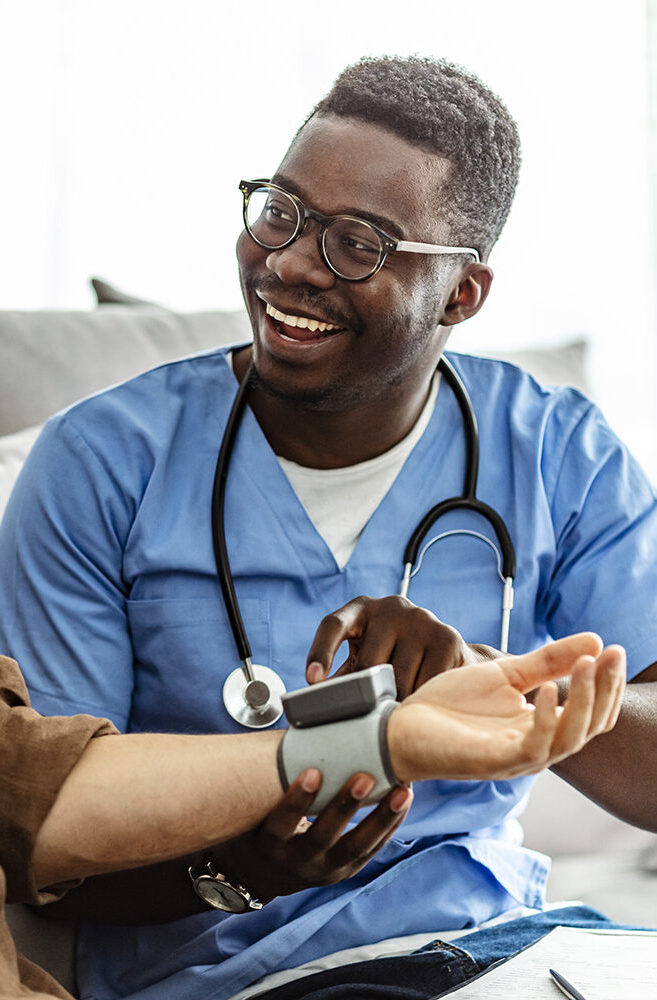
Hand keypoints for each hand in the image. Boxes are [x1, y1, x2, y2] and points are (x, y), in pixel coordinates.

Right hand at [207, 769, 412, 901]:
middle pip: (322, 837)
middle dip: (345, 807)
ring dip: (381, 819)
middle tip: (364, 777)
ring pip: (355, 848)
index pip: (281, 823)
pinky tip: (403, 800)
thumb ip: (281, 776)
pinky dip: (389, 824)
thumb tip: (308, 725)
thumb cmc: (265, 824)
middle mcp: (297, 861)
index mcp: (270, 842)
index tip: (312, 771)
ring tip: (402, 791)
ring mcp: (324, 869)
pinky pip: (371, 849)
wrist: (268, 871)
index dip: (297, 800)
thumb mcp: (260, 808)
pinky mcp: (346, 871)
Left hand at [306, 595, 496, 696]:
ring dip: (397, 702)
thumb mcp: (365, 657)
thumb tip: (315, 704)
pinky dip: (420, 699)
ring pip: (398, 678)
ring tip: (400, 708)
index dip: (320, 652)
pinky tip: (422, 700)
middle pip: (367, 663)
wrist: (449, 654)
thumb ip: (343, 674)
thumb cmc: (394, 658)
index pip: (333, 625)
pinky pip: (426, 682)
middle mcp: (391, 607)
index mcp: (361, 609)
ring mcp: (421, 619)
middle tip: (372, 714)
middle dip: (369, 694)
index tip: (312, 681)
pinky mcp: (446, 637)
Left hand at [387, 633, 625, 782]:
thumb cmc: (453, 705)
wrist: (403, 724)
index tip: (614, 648)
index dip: (608, 684)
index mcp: (543, 728)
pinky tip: (543, 690)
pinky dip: (544, 720)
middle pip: (589, 726)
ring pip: (568, 738)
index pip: (592, 713)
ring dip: (582, 700)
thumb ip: (548, 660)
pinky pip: (532, 747)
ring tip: (585, 664)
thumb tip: (595, 639)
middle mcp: (537, 747)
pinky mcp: (493, 761)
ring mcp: (516, 757)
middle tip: (610, 654)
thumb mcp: (506, 674)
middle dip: (604, 689)